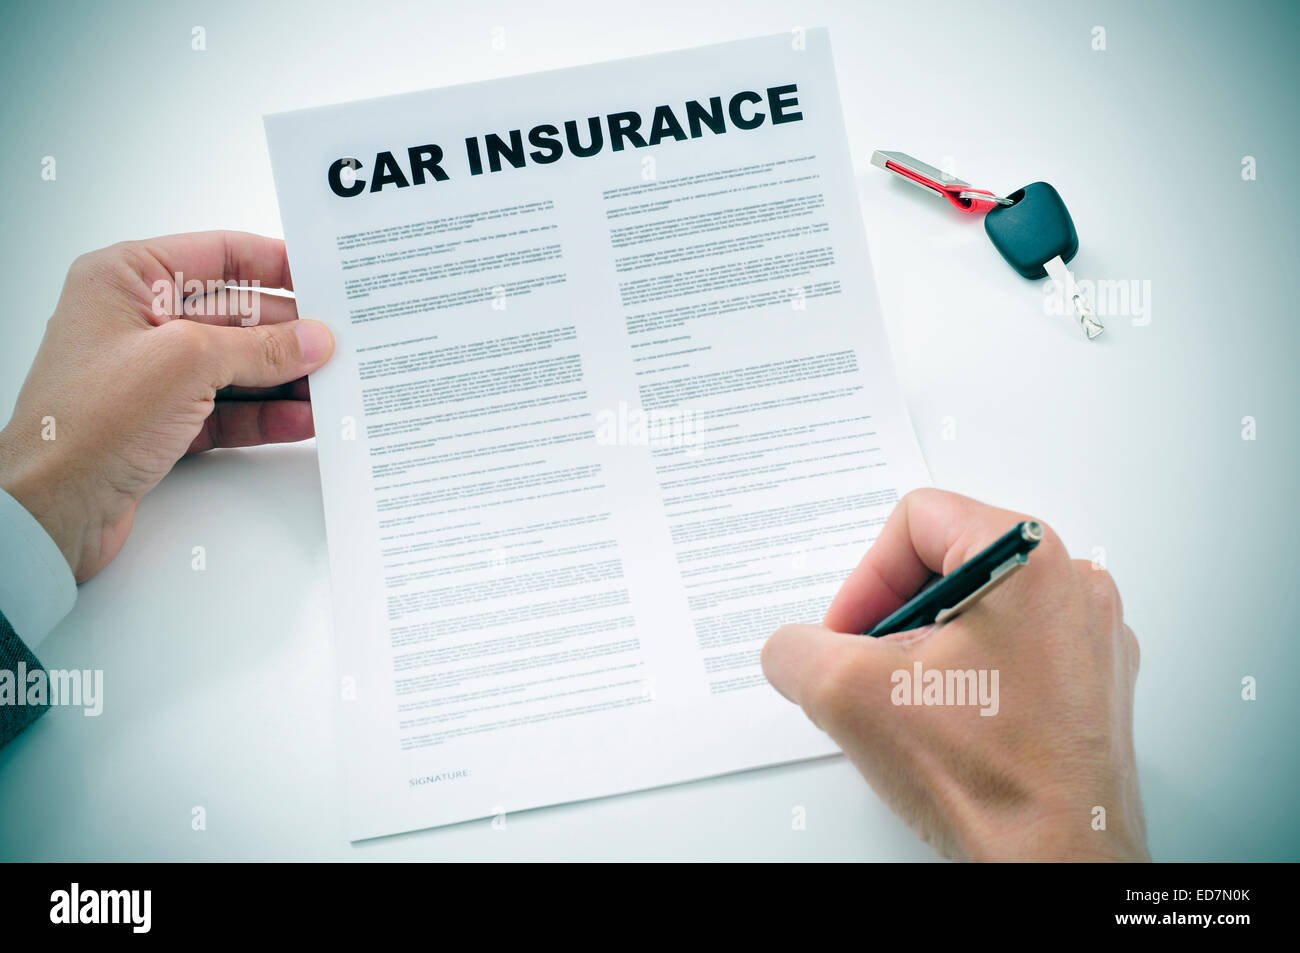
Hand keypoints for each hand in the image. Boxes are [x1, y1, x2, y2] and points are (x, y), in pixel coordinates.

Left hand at [0, 231, 333, 582]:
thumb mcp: (186, 364)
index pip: (217, 255)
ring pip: (237, 365)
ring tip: (332, 385)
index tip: (323, 277)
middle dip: (290, 331)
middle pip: (236, 314)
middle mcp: (137, 320)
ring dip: (285, 377)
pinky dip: (266, 414)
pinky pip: (229, 408)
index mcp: (126, 278)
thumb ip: (259, 348)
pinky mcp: (163, 421)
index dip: (274, 263)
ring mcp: (151, 373)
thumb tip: (312, 339)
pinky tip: (301, 419)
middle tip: (340, 343)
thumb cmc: (85, 422)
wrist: (51, 507)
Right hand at [762, 489, 1146, 861]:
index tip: (848, 636)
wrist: (1059, 863)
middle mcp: (1073, 587)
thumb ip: (796, 650)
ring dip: (928, 652)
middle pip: (947, 564)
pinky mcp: (1091, 684)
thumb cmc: (993, 781)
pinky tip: (951, 727)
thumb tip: (792, 649)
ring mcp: (1089, 638)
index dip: (865, 580)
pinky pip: (1012, 652)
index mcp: (1030, 558)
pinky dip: (969, 680)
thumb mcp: (849, 695)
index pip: (916, 520)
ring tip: (914, 707)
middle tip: (873, 674)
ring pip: (978, 611)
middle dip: (893, 620)